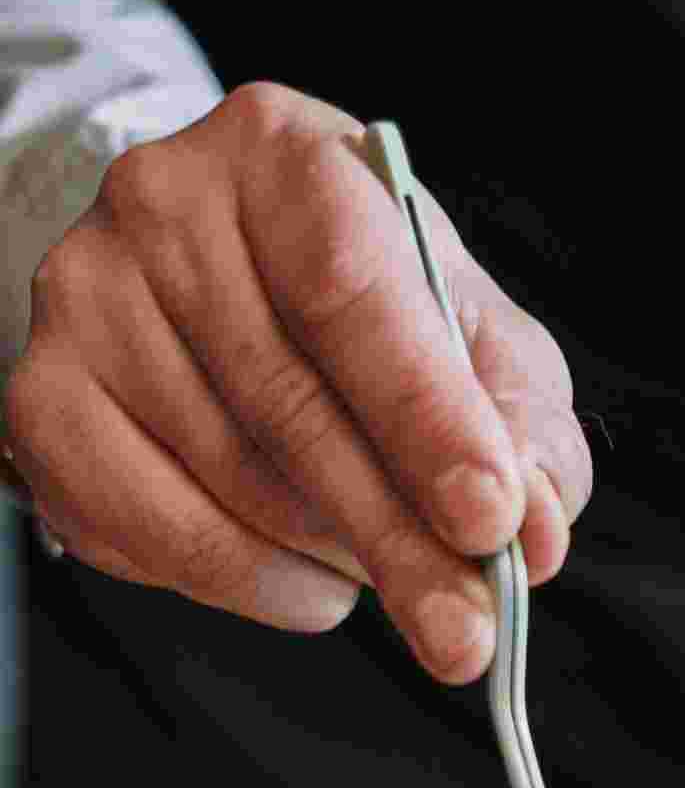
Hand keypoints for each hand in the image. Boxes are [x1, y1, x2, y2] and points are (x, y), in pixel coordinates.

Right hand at [1, 82, 591, 681]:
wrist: (224, 285)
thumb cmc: (371, 310)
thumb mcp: (477, 340)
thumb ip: (524, 429)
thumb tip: (533, 529)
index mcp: (285, 156)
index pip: (354, 290)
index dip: (428, 415)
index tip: (489, 518)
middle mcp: (164, 204)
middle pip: (292, 406)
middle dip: (401, 541)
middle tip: (468, 631)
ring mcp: (87, 300)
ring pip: (232, 480)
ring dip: (334, 557)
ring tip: (391, 567)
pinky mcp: (42, 397)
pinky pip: (155, 528)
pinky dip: (251, 580)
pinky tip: (308, 579)